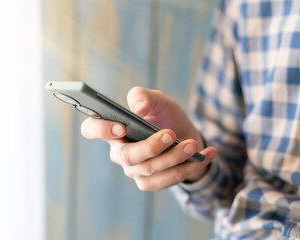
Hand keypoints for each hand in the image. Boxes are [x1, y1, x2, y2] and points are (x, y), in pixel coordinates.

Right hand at [81, 87, 216, 189]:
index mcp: (114, 129)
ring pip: (150, 169)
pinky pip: (167, 180)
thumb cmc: (165, 116)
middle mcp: (120, 152)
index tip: (121, 125)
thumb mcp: (159, 100)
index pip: (92, 129)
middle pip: (127, 156)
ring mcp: (134, 170)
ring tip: (193, 144)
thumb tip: (138, 107)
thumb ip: (144, 96)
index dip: (101, 129)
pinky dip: (189, 167)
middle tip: (170, 134)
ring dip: (174, 157)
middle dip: (151, 147)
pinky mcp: (150, 182)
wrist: (185, 135)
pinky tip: (207, 154)